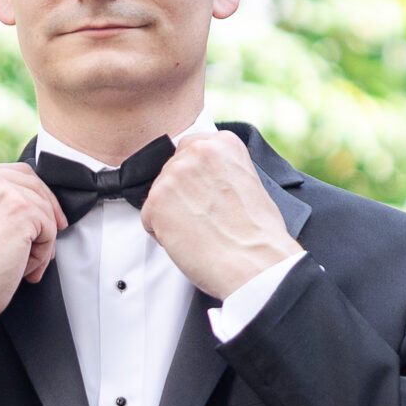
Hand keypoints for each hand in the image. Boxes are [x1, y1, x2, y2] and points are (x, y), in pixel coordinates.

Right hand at [0, 163, 67, 328]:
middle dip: (46, 217)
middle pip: (35, 186)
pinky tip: (23, 269)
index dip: (36, 197)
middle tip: (44, 245)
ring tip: (23, 266)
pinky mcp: (21, 210)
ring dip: (41, 242)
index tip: (46, 219)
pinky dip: (41, 254)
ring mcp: (3, 192)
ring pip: (45, 210)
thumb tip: (36, 204)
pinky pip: (49, 229)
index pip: (17, 174)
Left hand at [142, 134, 301, 299]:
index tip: (207, 195)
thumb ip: (220, 170)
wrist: (256, 262)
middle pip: (171, 171)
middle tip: (206, 218)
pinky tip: (188, 240)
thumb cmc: (257, 234)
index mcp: (223, 143)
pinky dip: (162, 234)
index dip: (195, 179)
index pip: (190, 150)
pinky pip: (148, 218)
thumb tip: (203, 179)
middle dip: (182, 196)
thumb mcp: (248, 182)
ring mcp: (174, 175)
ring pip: (159, 195)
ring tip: (201, 230)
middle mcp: (197, 151)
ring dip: (172, 215)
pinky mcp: (156, 201)